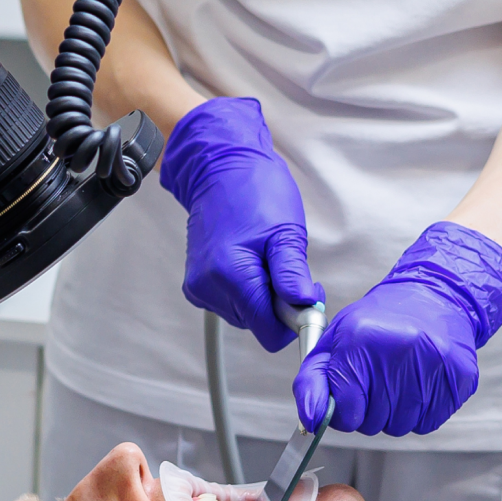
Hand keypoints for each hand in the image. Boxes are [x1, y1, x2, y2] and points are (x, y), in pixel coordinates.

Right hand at [158, 96, 322, 351]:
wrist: (218, 168)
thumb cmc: (252, 189)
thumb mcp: (286, 231)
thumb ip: (294, 275)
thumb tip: (305, 308)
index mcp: (230, 275)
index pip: (268, 332)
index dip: (293, 321)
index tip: (305, 299)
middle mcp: (208, 286)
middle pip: (256, 325)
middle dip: (277, 305)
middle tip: (285, 267)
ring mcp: (199, 287)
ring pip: (245, 316)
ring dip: (262, 296)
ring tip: (264, 258)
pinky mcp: (196, 285)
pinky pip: (230, 304)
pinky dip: (246, 291)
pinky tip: (248, 262)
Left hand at [293, 222, 501, 435]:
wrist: (435, 297)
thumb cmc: (378, 323)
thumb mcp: (334, 341)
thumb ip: (312, 381)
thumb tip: (309, 420)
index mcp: (361, 339)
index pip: (345, 410)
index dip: (343, 410)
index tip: (348, 396)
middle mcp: (400, 351)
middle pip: (372, 423)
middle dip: (368, 410)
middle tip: (376, 380)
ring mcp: (435, 365)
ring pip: (400, 427)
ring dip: (394, 413)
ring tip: (399, 379)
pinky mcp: (460, 378)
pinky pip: (427, 423)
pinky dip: (419, 412)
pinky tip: (419, 383)